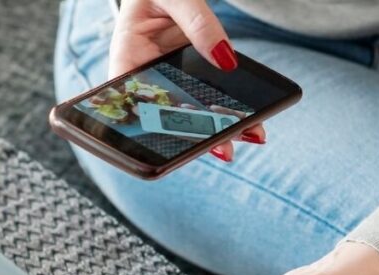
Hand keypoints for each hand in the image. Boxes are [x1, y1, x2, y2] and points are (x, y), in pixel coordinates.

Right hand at [110, 0, 265, 158]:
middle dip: (197, 135)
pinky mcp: (191, 74)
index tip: (179, 137)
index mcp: (126, 57)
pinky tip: (252, 122)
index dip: (154, 124)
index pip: (132, 100)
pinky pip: (209, 97)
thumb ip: (197, 21)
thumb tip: (225, 59)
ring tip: (248, 136)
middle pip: (167, 116)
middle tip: (225, 149)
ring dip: (219, 128)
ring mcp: (170, 78)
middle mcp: (146, 75)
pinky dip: (230, 110)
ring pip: (192, 112)